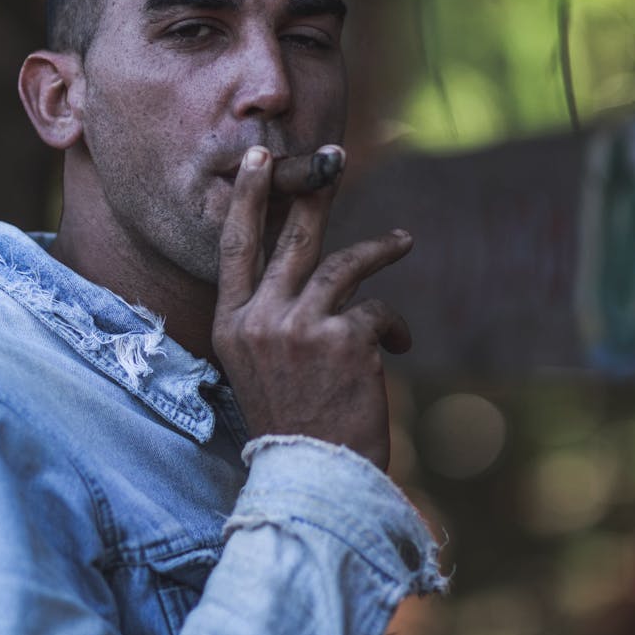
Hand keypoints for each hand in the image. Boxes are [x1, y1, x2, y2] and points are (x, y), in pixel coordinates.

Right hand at [212, 145, 412, 469]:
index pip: (235, 246)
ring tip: (403, 241)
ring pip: (345, 266)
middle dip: (317, 193)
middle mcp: (260, 320)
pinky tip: (400, 344)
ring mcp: (300, 328)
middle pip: (292, 239)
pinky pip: (378, 311)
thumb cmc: (291, 421)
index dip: (248, 198)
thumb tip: (308, 269)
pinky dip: (393, 325)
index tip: (258, 158)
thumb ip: (272, 316)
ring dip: (380, 250)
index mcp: (231, 325)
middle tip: (335, 157)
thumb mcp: (259, 365)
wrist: (312, 478)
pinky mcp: (344, 342)